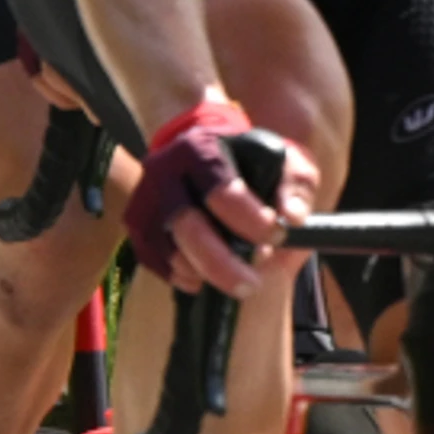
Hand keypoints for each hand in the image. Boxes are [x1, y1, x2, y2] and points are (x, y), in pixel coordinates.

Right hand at [122, 101, 312, 295]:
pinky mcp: (137, 219)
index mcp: (201, 149)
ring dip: (200, 271)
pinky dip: (176, 274)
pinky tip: (202, 279)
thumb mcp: (287, 163)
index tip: (277, 234)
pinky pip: (149, 255)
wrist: (215, 152)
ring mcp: (146, 195)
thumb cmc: (255, 161)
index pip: (219, 189)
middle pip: (185, 223)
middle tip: (251, 284)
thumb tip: (293, 216)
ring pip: (164, 245)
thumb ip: (296, 186)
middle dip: (220, 262)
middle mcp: (164, 169)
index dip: (249, 220)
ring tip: (233, 280)